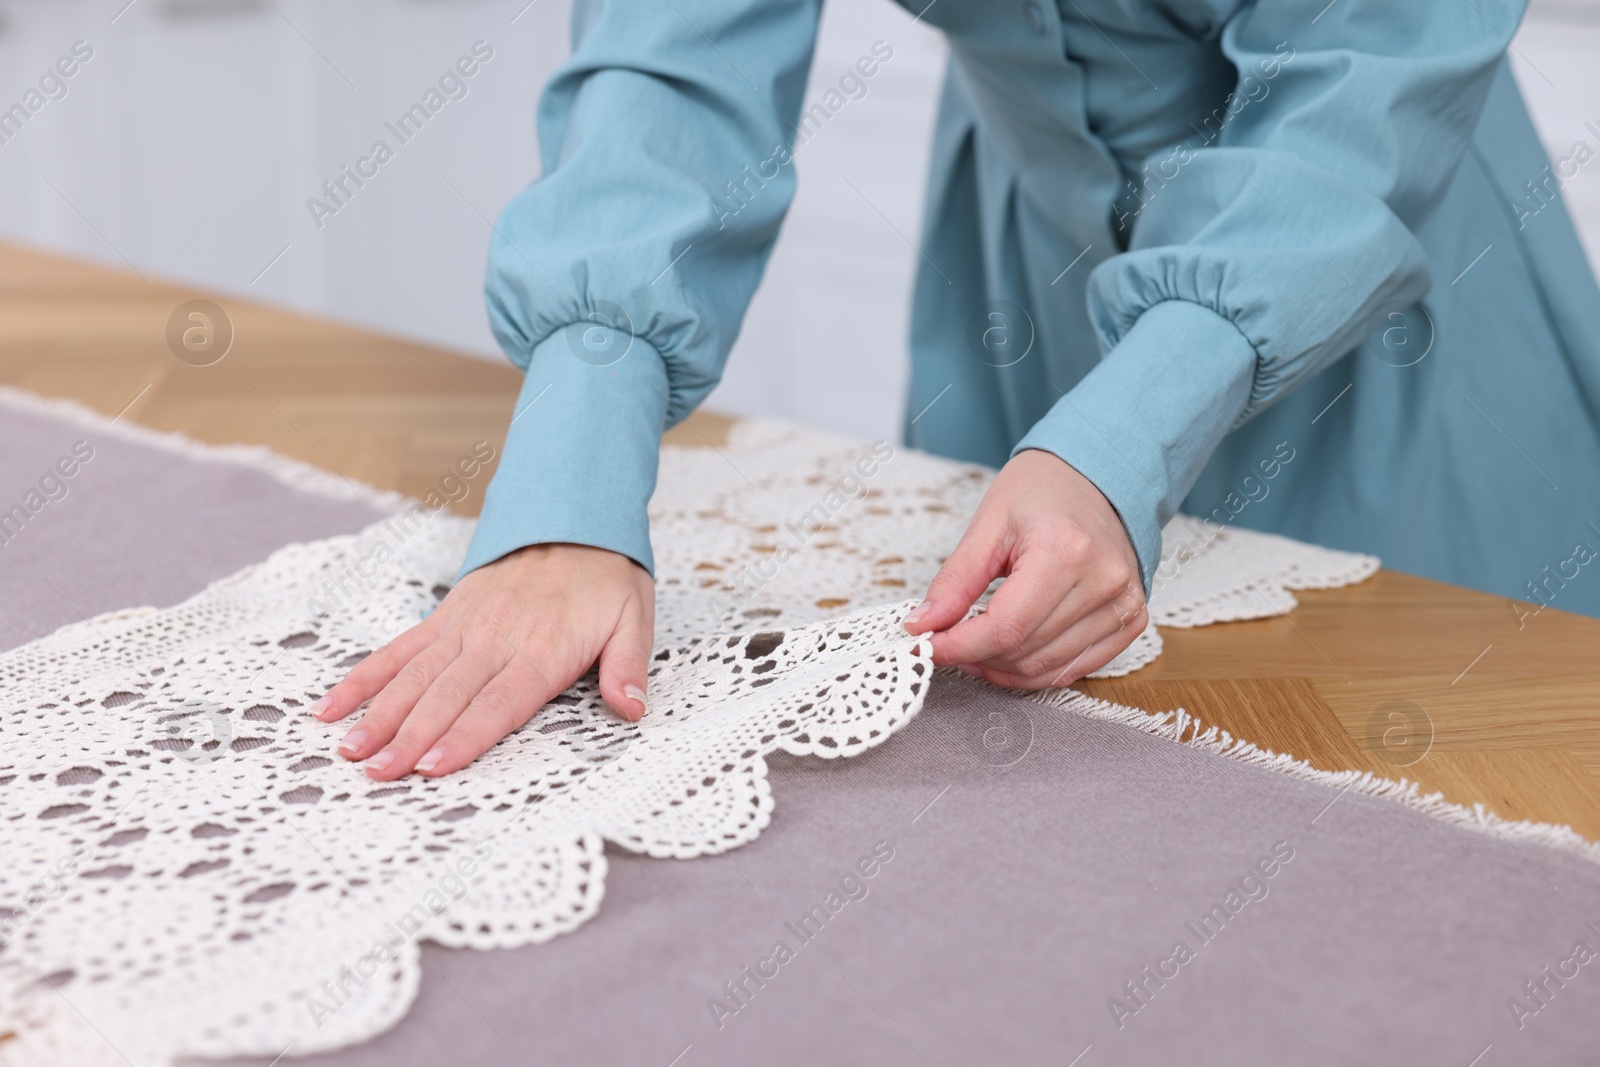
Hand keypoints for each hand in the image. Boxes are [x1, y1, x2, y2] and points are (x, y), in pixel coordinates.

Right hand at [310, 543, 653, 779]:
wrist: (575, 518)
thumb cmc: (607, 578)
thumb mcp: (636, 618)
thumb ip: (628, 665)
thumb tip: (633, 709)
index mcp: (543, 649)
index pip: (500, 702)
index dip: (466, 735)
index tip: (434, 765)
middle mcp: (496, 639)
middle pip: (448, 696)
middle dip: (410, 737)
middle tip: (378, 773)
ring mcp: (464, 627)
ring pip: (415, 676)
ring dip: (380, 714)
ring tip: (349, 750)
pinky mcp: (445, 616)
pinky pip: (400, 649)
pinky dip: (365, 678)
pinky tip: (333, 707)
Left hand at [903, 449, 1146, 687]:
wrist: (1097, 478)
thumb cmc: (1043, 492)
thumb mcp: (988, 525)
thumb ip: (955, 580)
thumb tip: (922, 624)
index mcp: (1066, 551)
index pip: (1006, 627)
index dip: (959, 646)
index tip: (926, 645)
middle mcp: (1102, 583)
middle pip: (1025, 651)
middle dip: (974, 655)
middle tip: (945, 640)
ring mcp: (1124, 605)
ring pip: (1047, 668)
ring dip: (1001, 668)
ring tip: (974, 646)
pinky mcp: (1132, 621)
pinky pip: (1076, 669)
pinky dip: (1035, 670)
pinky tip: (1008, 654)